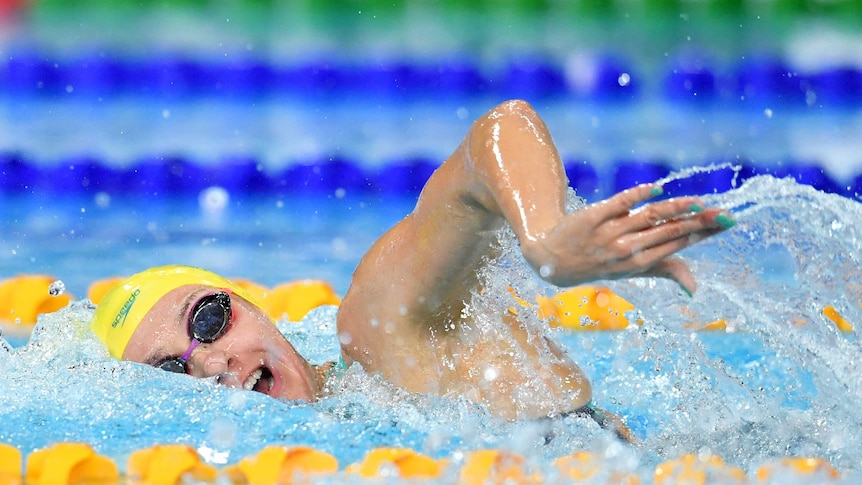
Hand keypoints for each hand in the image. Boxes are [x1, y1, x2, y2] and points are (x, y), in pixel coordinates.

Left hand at [522, 183, 733, 293]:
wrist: (553, 260)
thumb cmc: (601, 264)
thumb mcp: (632, 271)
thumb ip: (666, 271)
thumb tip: (695, 287)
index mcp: (641, 262)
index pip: (679, 243)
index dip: (704, 232)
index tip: (728, 222)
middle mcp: (627, 249)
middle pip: (669, 232)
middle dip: (698, 223)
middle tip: (725, 213)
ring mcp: (610, 233)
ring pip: (648, 217)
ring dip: (675, 208)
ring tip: (698, 202)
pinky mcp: (593, 216)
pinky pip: (618, 203)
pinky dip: (637, 195)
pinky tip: (657, 188)